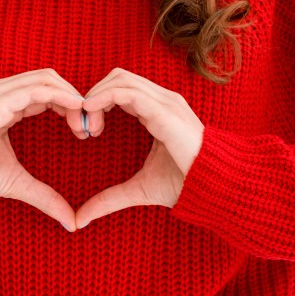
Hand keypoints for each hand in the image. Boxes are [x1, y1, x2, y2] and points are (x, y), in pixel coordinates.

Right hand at [0, 68, 91, 231]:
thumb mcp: (16, 183)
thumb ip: (44, 196)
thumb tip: (71, 221)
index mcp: (5, 104)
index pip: (46, 91)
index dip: (69, 104)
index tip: (85, 129)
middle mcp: (2, 92)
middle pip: (50, 79)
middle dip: (75, 97)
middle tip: (92, 126)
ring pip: (45, 78)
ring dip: (71, 95)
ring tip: (86, 120)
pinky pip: (34, 89)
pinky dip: (60, 94)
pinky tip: (75, 108)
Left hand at [74, 68, 204, 228]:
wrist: (214, 188)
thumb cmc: (184, 185)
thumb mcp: (138, 190)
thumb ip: (109, 199)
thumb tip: (80, 219)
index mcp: (157, 110)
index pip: (120, 88)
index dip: (96, 102)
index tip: (83, 130)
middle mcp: (161, 99)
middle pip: (117, 77)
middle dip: (92, 95)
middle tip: (80, 126)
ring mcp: (165, 101)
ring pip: (119, 78)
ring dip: (95, 96)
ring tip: (85, 124)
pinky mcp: (164, 110)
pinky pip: (127, 92)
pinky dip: (104, 97)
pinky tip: (92, 115)